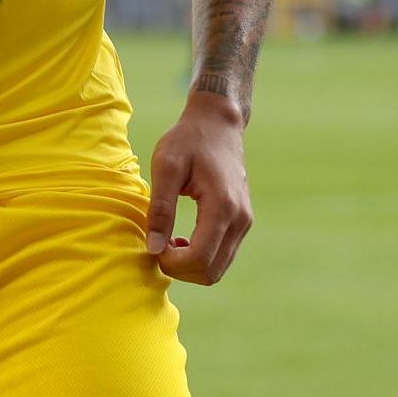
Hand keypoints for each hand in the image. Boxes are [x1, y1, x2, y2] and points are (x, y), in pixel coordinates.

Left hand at [145, 90, 252, 285]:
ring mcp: (245, 222)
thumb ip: (160, 208)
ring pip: (217, 269)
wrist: (217, 123)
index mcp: (222, 206)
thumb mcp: (166, 166)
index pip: (200, 259)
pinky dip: (200, 258)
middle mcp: (240, 219)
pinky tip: (182, 240)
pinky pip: (222, 256)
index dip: (172, 263)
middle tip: (158, 246)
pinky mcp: (242, 222)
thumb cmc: (188, 140)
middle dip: (180, 270)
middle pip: (210, 272)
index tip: (153, 245)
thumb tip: (152, 248)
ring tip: (168, 241)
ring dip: (190, 266)